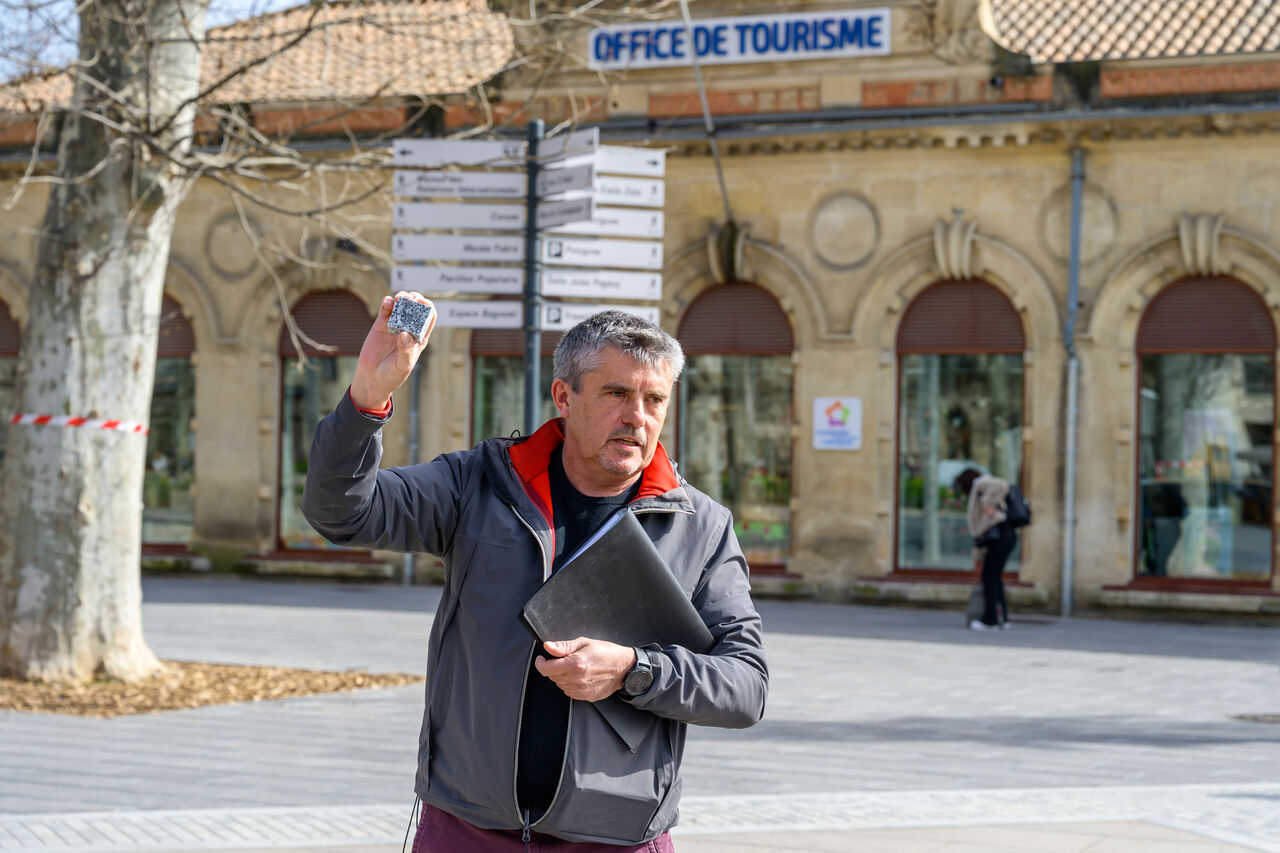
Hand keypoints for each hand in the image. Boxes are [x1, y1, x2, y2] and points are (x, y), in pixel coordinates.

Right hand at [349, 292, 434, 409]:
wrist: (372, 379)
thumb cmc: (392, 375)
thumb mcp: (403, 366)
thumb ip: (405, 350)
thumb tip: (405, 334)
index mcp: (419, 338)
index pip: (429, 318)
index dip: (428, 307)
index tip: (423, 303)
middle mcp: (408, 329)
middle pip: (416, 308)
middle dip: (415, 299)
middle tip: (410, 297)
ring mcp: (394, 326)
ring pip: (401, 306)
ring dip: (402, 298)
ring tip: (399, 298)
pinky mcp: (381, 325)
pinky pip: (386, 310)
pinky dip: (387, 302)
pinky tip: (387, 302)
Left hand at [534, 638, 634, 701]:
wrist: (624, 668)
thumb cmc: (606, 653)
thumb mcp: (584, 643)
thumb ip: (563, 647)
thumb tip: (548, 647)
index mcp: (575, 664)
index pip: (546, 669)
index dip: (540, 663)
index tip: (542, 659)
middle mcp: (577, 679)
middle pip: (552, 676)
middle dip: (554, 667)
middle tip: (565, 659)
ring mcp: (581, 690)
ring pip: (560, 684)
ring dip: (562, 676)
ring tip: (576, 667)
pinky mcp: (585, 696)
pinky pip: (569, 691)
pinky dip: (570, 683)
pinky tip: (580, 676)